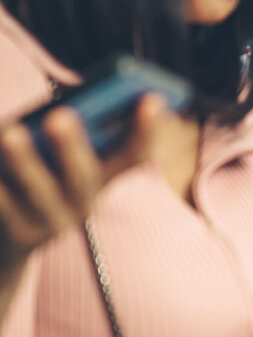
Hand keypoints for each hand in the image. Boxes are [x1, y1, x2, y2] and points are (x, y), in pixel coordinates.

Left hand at [0, 96, 166, 279]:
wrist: (15, 237)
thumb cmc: (42, 173)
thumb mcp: (62, 154)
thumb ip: (72, 127)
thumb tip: (64, 105)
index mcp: (105, 177)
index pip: (134, 155)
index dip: (147, 131)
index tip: (153, 99)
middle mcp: (86, 202)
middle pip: (83, 176)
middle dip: (72, 146)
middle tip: (60, 115)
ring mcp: (53, 222)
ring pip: (39, 191)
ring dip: (26, 163)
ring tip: (10, 134)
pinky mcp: (20, 235)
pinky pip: (4, 204)